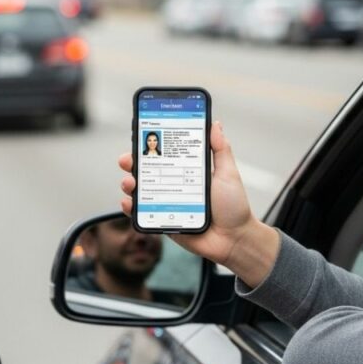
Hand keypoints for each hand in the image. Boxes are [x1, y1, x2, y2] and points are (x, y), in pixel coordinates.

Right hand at [119, 121, 279, 285]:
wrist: (235, 239)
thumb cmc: (234, 207)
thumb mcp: (227, 173)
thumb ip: (220, 149)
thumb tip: (215, 124)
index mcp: (187, 172)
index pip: (164, 155)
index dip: (150, 146)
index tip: (141, 136)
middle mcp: (174, 186)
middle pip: (147, 171)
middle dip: (132, 163)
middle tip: (127, 160)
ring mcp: (167, 204)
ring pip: (140, 191)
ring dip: (129, 184)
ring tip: (130, 183)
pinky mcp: (163, 221)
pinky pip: (142, 214)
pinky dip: (130, 208)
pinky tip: (129, 203)